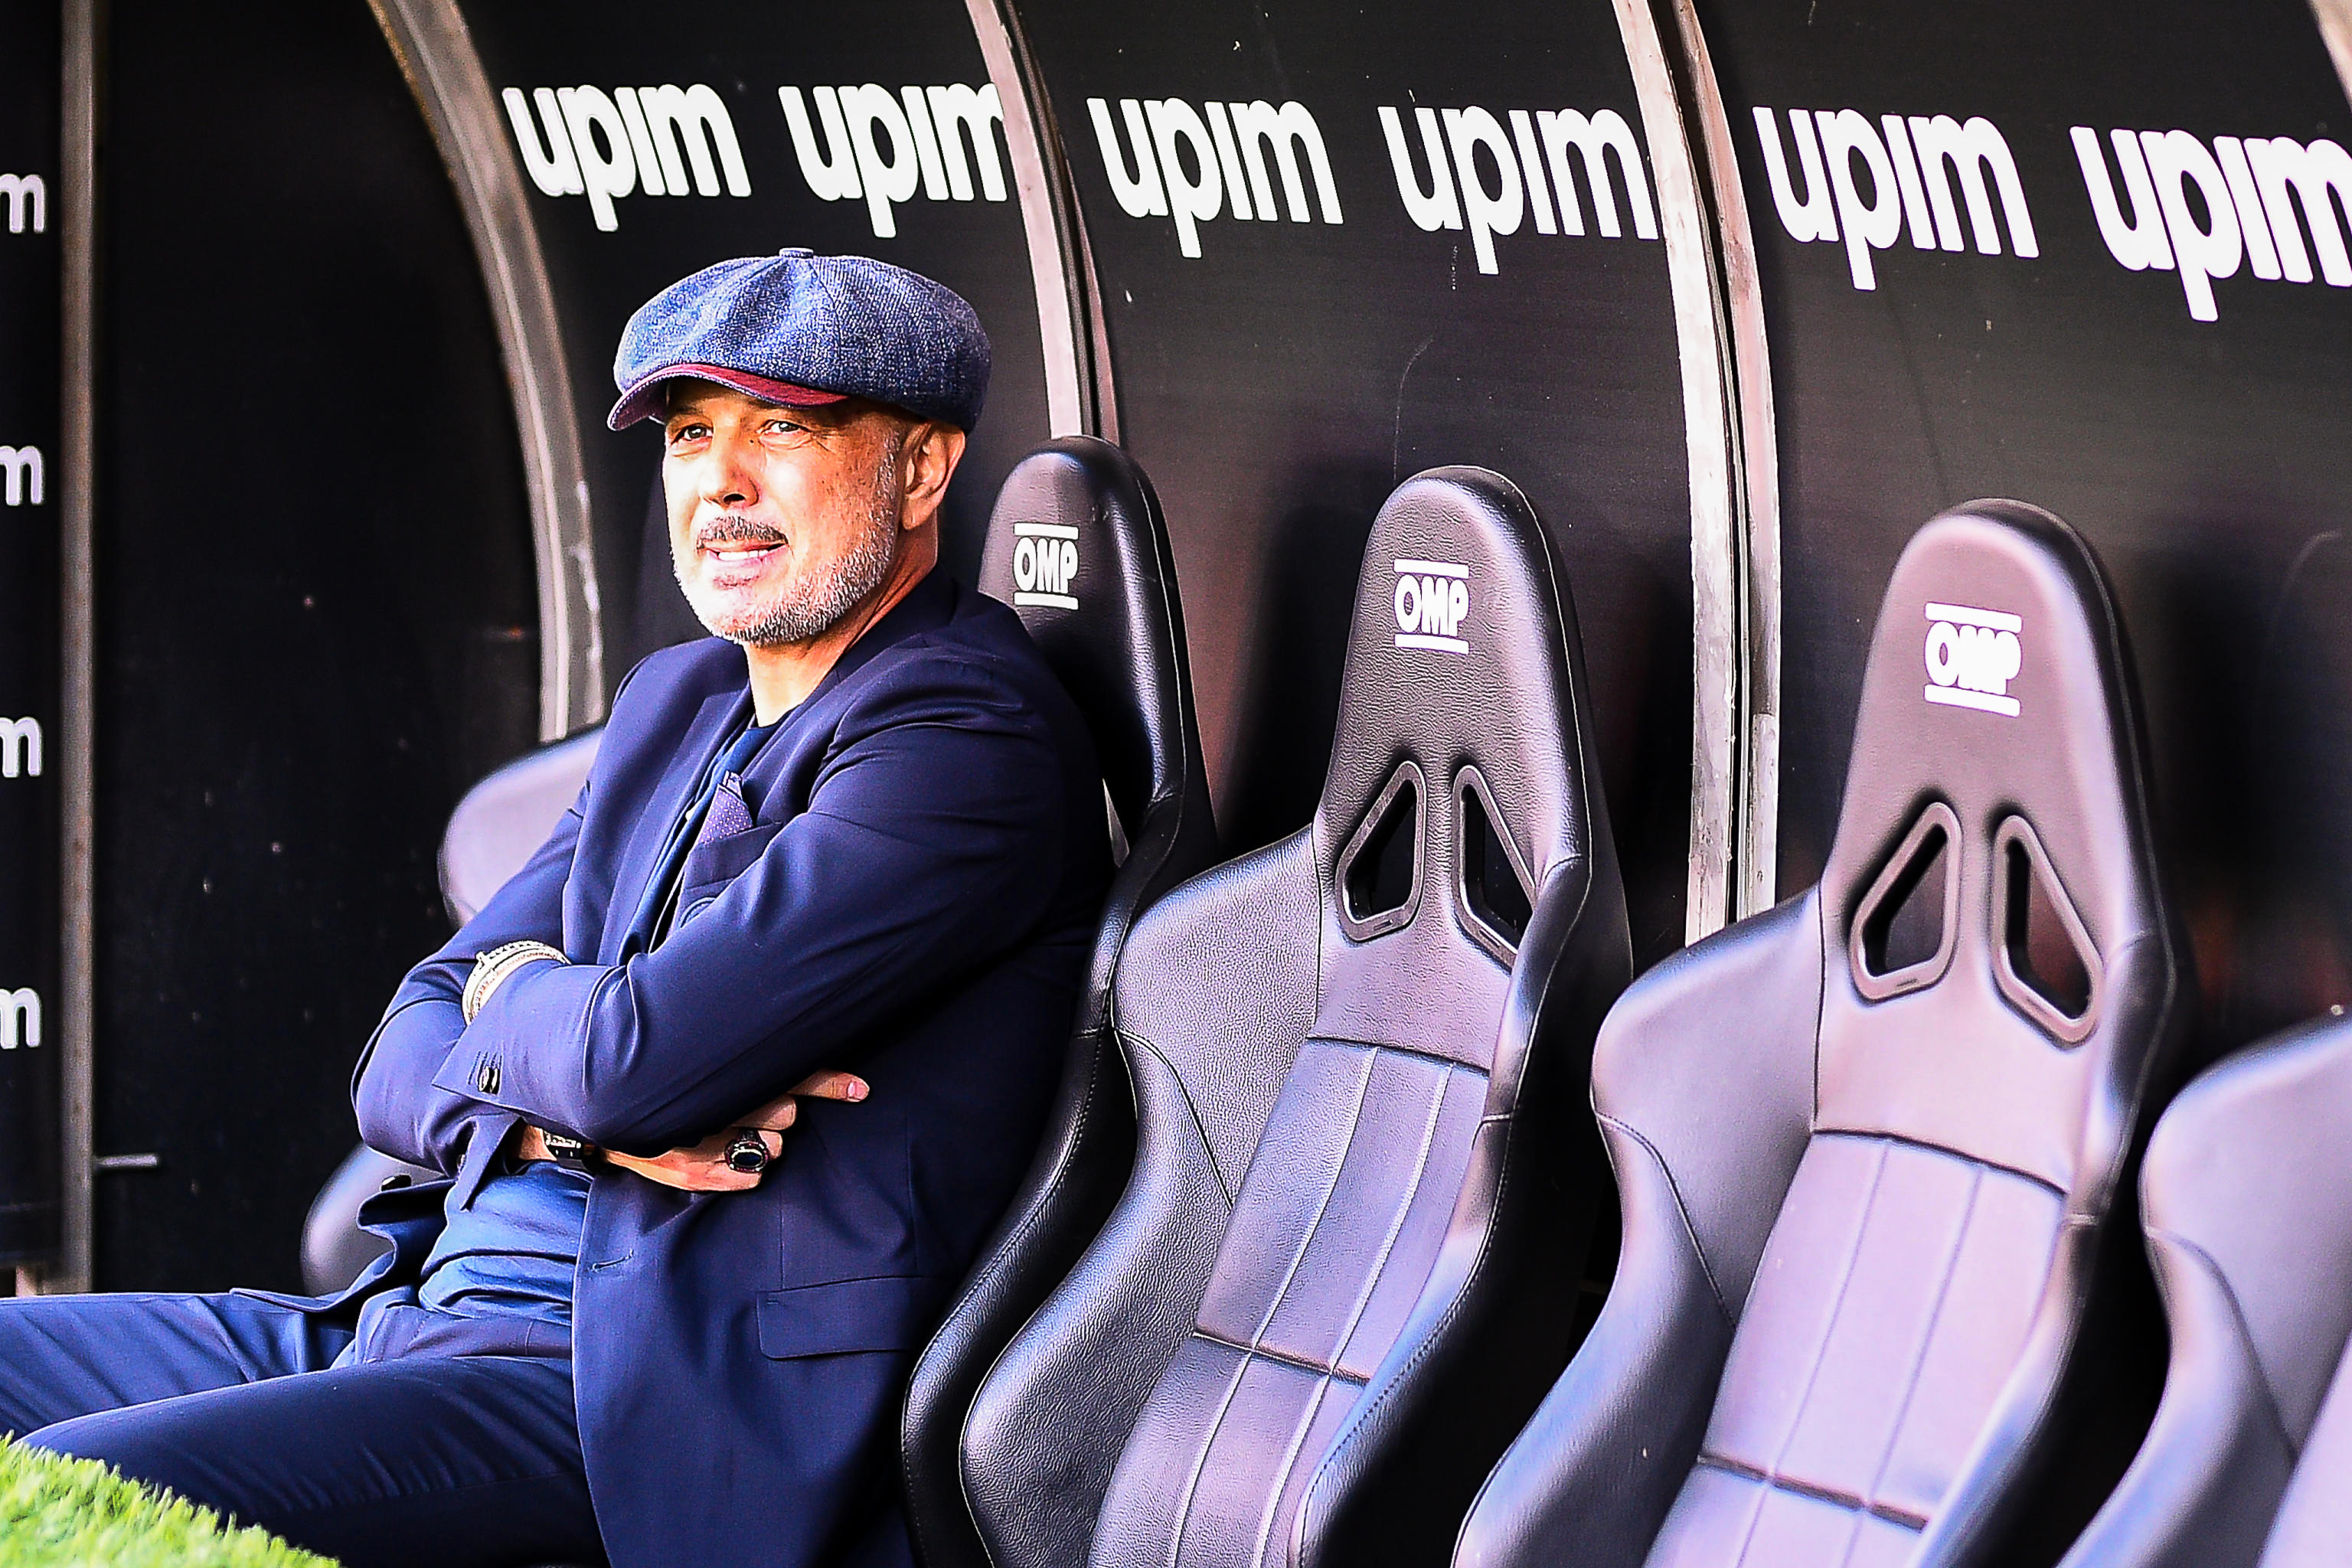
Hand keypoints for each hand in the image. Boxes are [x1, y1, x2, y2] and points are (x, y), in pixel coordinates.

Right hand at [587, 1070, 867, 1191]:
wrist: (606, 1109)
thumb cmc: (667, 1086)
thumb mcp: (702, 1062)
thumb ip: (749, 1055)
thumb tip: (794, 1070)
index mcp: (728, 1076)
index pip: (791, 1074)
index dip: (830, 1082)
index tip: (862, 1089)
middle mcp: (719, 1106)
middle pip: (787, 1113)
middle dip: (778, 1109)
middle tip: (748, 1104)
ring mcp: (706, 1143)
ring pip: (773, 1147)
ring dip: (762, 1139)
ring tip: (729, 1128)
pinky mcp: (696, 1174)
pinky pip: (752, 1177)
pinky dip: (746, 1168)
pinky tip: (723, 1154)